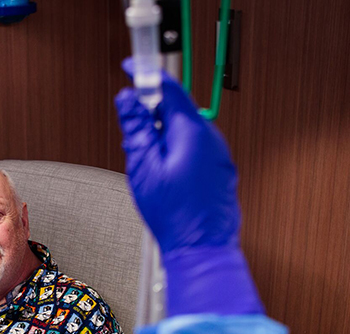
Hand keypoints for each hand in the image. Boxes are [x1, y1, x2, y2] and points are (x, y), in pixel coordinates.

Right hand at [115, 61, 262, 315]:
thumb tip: (129, 101)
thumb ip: (137, 129)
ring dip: (165, 138)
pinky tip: (166, 178)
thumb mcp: (144, 167)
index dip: (147, 75)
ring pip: (186, 131)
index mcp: (192, 132)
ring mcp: (219, 155)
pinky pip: (196, 149)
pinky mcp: (221, 170)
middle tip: (134, 138)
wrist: (202, 249)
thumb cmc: (175, 215)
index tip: (132, 69)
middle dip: (153, 116)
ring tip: (150, 168)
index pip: (169, 87)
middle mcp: (211, 138)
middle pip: (178, 110)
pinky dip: (178, 152)